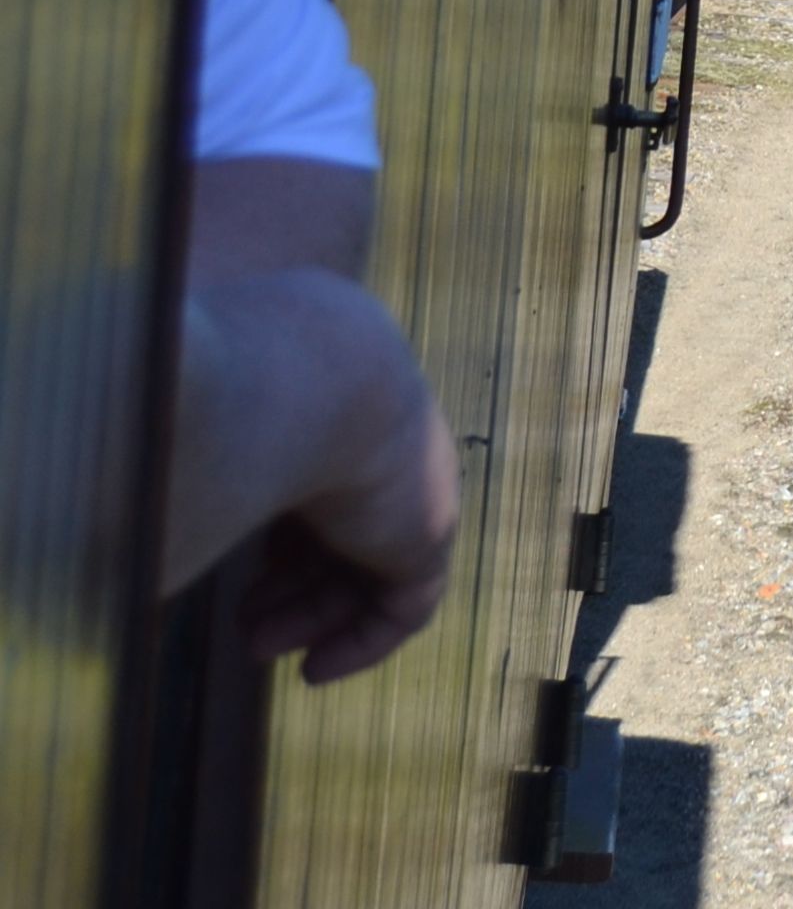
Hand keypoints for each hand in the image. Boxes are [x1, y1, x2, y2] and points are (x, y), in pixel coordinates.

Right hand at [169, 271, 463, 679]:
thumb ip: (155, 467)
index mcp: (323, 405)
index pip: (302, 479)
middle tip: (239, 623)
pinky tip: (315, 672)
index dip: (261, 532)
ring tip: (256, 646)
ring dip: (308, 617)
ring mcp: (411, 481)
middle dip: (282, 586)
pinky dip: (364, 641)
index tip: (218, 565)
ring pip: (365, 566)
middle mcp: (373, 438)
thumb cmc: (216, 397)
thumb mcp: (176, 431)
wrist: (305, 381)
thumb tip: (99, 515)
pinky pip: (409, 600)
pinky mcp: (432, 528)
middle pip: (332, 527)